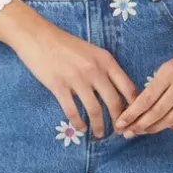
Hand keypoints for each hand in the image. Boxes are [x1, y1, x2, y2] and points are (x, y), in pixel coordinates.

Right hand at [0, 0, 136, 138]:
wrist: (38, 37)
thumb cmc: (66, 44)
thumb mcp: (93, 52)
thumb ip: (105, 69)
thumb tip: (118, 91)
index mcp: (106, 61)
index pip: (128, 87)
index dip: (134, 106)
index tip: (133, 118)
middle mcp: (95, 70)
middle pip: (114, 102)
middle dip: (119, 121)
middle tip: (119, 132)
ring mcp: (76, 79)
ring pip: (94, 110)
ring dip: (99, 126)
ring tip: (99, 134)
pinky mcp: (59, 86)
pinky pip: (72, 111)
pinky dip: (78, 123)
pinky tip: (80, 128)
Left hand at [112, 18, 172, 134]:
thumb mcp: (167, 68)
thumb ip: (155, 88)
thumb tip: (138, 111)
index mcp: (170, 72)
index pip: (147, 98)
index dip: (132, 113)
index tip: (120, 123)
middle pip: (158, 111)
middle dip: (141, 124)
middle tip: (129, 132)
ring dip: (157, 128)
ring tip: (146, 131)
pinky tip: (172, 127)